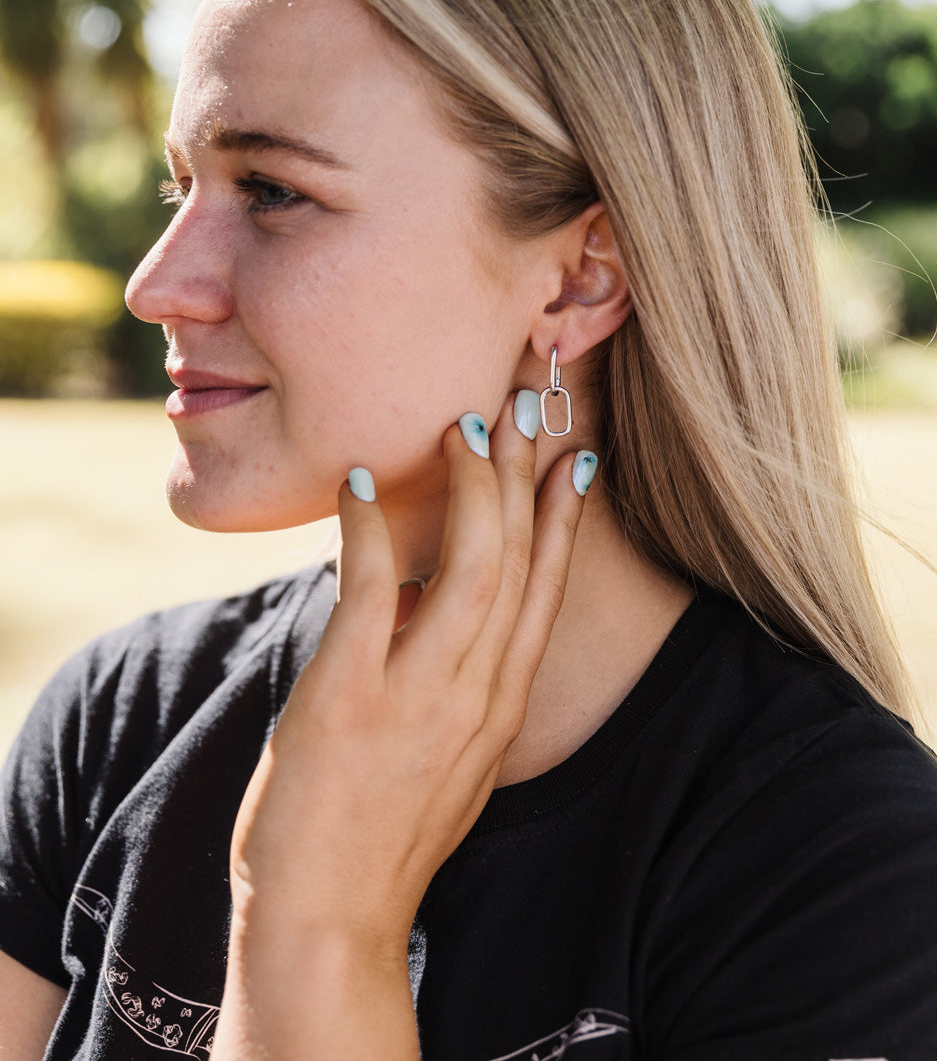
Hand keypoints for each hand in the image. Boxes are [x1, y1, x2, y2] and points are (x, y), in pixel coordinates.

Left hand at [222, 393, 591, 1022]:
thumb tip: (432, 602)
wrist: (329, 921)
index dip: (565, 516)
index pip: (547, 589)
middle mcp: (479, 694)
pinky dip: (370, 526)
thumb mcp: (449, 754)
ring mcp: (421, 694)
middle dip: (526, 473)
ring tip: (463, 423)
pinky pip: (373, 587)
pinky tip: (359, 481)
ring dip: (472, 485)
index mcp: (502, 704)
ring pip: (473, 564)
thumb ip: (456, 681)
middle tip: (527, 401)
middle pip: (521, 560)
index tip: (576, 454)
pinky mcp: (352, 694)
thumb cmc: (380, 834)